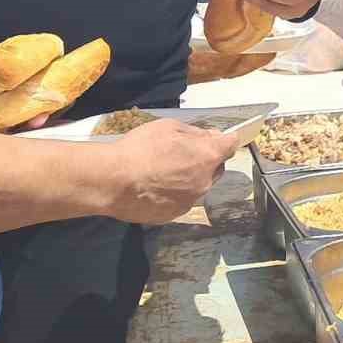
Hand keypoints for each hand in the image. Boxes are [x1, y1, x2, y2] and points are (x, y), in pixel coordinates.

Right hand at [99, 119, 239, 223]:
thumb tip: (210, 136)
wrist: (112, 181)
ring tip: (163, 173)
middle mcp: (205, 181)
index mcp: (207, 156)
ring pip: (198, 186)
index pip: (230, 145)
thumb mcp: (169, 127)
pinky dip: (174, 194)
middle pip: (216, 168)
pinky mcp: (174, 215)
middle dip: (206, 161)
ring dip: (189, 179)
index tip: (218, 139)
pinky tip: (155, 188)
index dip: (224, 140)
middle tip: (183, 154)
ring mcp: (190, 200)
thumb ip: (195, 132)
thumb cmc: (140, 149)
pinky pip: (181, 200)